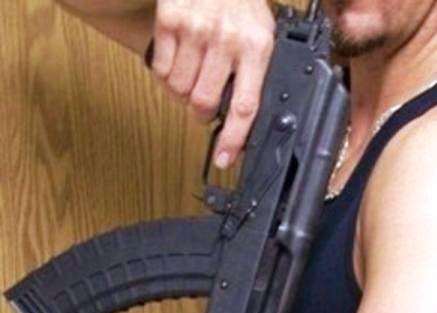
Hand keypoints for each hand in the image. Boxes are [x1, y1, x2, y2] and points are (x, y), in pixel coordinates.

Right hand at [151, 0, 275, 168]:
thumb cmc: (240, 3)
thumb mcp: (260, 34)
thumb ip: (253, 74)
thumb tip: (243, 121)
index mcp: (256, 47)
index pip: (245, 106)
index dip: (233, 139)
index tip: (224, 159)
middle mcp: (226, 39)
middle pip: (203, 102)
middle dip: (201, 111)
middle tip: (204, 102)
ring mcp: (196, 30)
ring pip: (179, 89)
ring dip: (182, 90)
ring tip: (193, 71)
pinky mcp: (170, 20)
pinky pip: (161, 69)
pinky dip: (167, 71)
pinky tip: (179, 55)